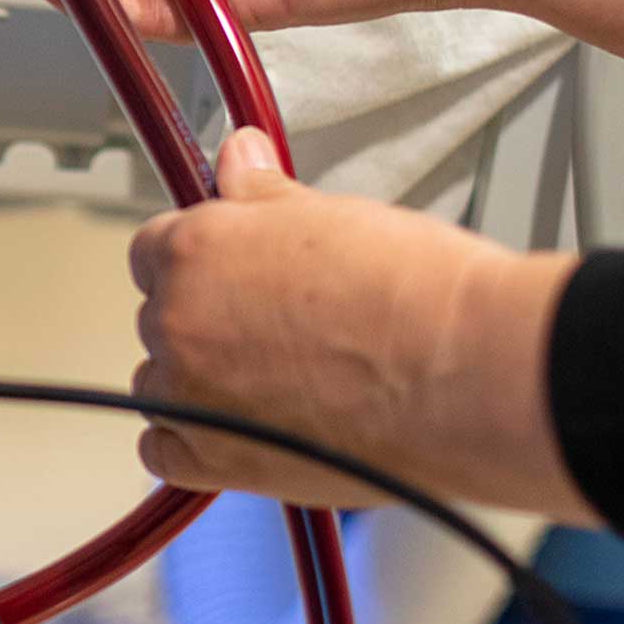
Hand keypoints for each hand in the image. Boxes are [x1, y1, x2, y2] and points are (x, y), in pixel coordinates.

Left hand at [128, 130, 598, 522]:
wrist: (468, 374)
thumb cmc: (417, 297)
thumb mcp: (332, 215)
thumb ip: (261, 193)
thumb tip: (237, 159)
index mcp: (196, 252)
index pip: (155, 249)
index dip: (200, 262)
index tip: (233, 274)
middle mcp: (179, 324)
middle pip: (163, 318)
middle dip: (208, 320)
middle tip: (278, 328)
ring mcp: (192, 398)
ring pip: (162, 386)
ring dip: (201, 383)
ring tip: (281, 381)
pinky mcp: (217, 464)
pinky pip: (165, 453)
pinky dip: (195, 444)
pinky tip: (244, 431)